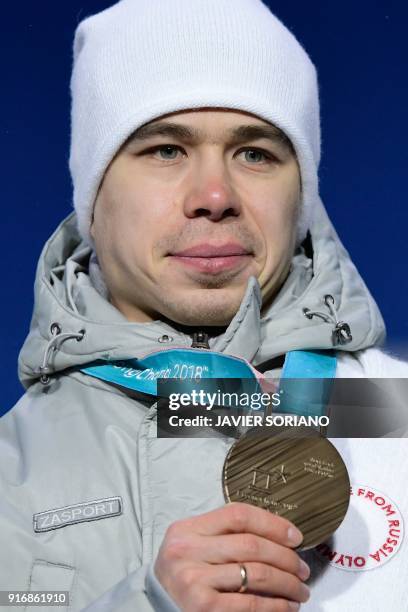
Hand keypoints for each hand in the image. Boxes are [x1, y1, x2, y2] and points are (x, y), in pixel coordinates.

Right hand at [154, 502, 310, 610]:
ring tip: (300, 589)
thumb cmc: (184, 574)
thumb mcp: (194, 545)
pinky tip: (286, 606)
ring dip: (287, 582)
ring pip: (256, 573)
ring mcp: (194, 580)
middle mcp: (188, 551)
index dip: (272, 523)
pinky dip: (276, 605)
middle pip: (251, 544)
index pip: (237, 514)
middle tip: (302, 568)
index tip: (295, 536)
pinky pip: (251, 603)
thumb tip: (279, 537)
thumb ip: (224, 535)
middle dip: (286, 557)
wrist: (155, 607)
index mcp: (188, 529)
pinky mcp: (203, 608)